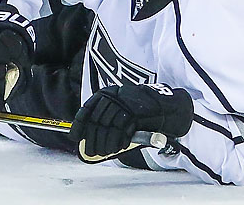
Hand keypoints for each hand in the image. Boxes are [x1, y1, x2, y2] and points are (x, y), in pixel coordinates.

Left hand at [68, 83, 192, 160]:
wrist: (168, 107)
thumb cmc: (141, 114)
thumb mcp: (122, 111)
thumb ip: (107, 120)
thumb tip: (89, 136)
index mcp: (109, 92)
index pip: (88, 107)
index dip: (80, 123)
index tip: (75, 136)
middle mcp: (115, 95)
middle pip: (97, 119)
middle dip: (93, 138)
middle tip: (90, 151)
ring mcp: (126, 102)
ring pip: (109, 126)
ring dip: (105, 142)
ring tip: (105, 152)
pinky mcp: (136, 111)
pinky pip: (123, 129)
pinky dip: (119, 140)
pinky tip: (119, 147)